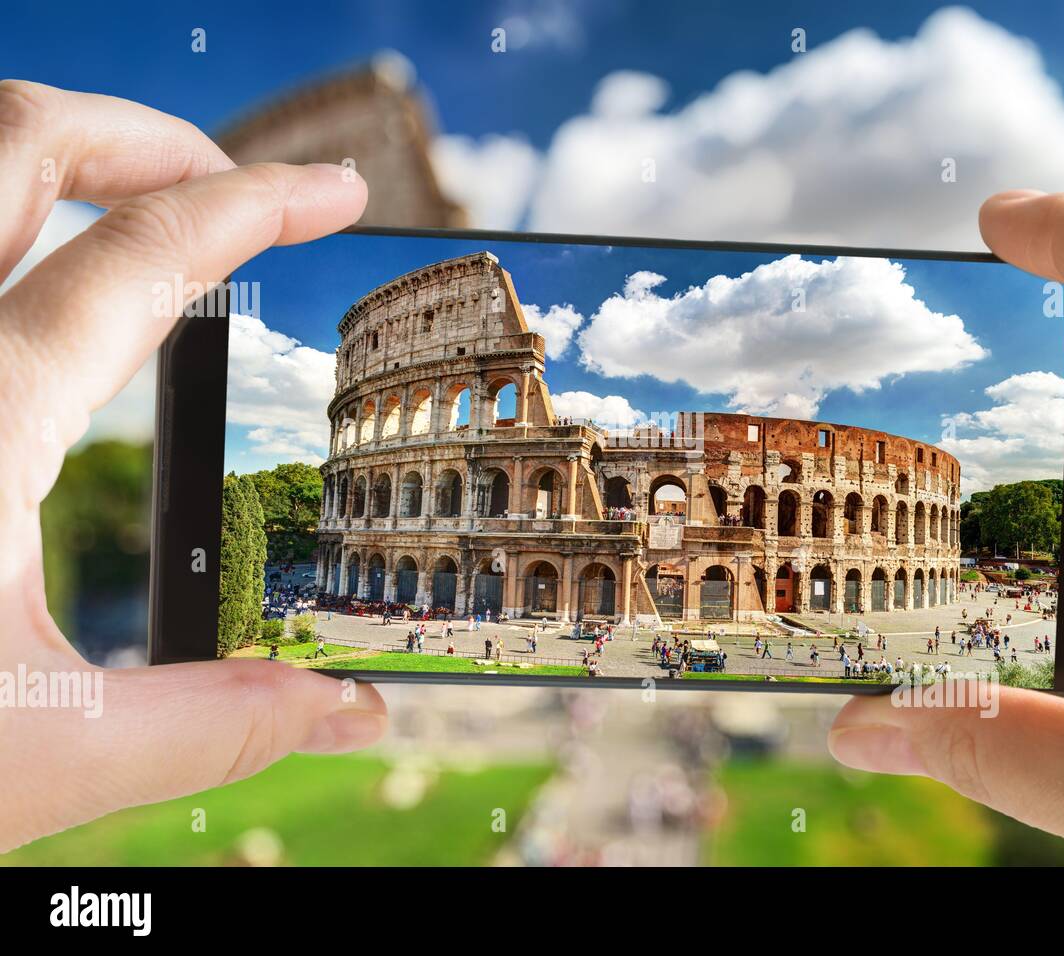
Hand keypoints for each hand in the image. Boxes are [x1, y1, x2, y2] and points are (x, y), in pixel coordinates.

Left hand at [0, 81, 385, 852]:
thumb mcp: (51, 752)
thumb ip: (220, 721)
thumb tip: (347, 708)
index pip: (144, 255)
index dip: (259, 206)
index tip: (334, 192)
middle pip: (21, 142)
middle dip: (147, 138)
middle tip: (233, 184)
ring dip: (58, 163)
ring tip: (142, 212)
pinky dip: (4, 234)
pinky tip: (35, 302)